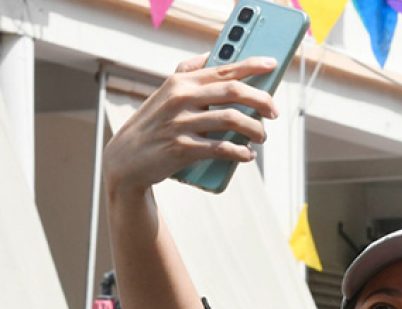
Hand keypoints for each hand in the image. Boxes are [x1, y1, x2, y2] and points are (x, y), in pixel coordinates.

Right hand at [102, 55, 278, 196]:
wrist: (126, 158)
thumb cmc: (154, 123)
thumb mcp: (166, 92)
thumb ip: (188, 73)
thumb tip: (213, 56)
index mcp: (181, 81)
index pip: (223, 69)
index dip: (251, 65)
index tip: (272, 64)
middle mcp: (181, 98)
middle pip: (234, 92)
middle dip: (262, 100)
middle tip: (274, 112)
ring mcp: (181, 123)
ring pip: (233, 120)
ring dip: (255, 129)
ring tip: (261, 137)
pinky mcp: (183, 148)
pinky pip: (222, 148)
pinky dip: (241, 152)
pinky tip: (247, 155)